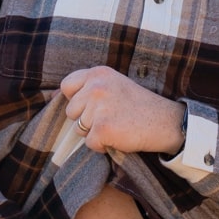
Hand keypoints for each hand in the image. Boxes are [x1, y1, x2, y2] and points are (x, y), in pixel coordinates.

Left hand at [62, 66, 187, 155]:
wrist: (166, 122)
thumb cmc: (139, 105)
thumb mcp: (113, 85)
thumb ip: (88, 86)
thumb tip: (52, 95)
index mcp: (98, 73)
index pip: (67, 86)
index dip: (77, 100)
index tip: (93, 106)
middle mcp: (96, 86)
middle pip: (71, 111)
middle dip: (87, 119)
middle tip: (112, 116)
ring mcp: (99, 107)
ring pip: (79, 129)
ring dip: (95, 133)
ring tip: (117, 125)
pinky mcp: (103, 128)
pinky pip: (90, 143)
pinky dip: (103, 145)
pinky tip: (120, 136)